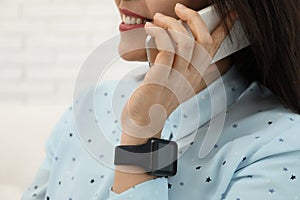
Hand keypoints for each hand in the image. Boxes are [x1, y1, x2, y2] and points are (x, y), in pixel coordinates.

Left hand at [121, 3, 237, 138]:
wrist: (143, 122)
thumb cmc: (156, 99)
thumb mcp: (174, 81)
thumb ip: (180, 64)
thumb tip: (175, 40)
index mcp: (196, 76)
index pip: (215, 49)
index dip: (225, 29)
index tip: (232, 15)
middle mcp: (191, 77)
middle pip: (203, 41)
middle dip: (194, 19)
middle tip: (180, 8)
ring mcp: (177, 78)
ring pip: (184, 42)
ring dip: (171, 24)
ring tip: (158, 18)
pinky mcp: (161, 78)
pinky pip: (166, 49)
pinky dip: (159, 34)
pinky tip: (151, 29)